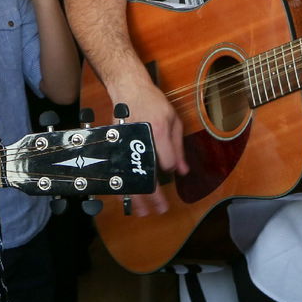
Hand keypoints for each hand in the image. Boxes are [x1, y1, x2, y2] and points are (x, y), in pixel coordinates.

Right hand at [104, 76, 185, 215]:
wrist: (128, 89)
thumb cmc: (153, 102)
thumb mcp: (173, 119)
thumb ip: (178, 147)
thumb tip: (183, 171)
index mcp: (158, 131)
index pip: (166, 162)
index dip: (170, 167)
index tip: (170, 166)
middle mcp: (142, 141)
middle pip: (147, 176)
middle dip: (154, 196)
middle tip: (161, 209)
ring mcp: (127, 144)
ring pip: (131, 177)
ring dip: (137, 197)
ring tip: (143, 212)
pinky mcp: (118, 146)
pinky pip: (120, 171)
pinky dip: (123, 187)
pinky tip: (127, 198)